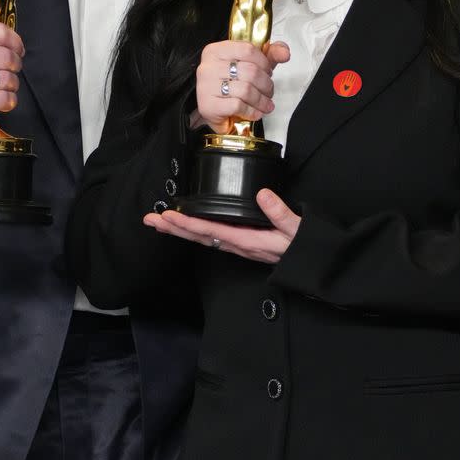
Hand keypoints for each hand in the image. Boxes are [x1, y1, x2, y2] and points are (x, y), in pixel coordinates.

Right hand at [0, 16, 24, 139]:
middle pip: (5, 55)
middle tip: (12, 69)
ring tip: (4, 85)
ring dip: (12, 84)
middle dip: (16, 64)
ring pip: (6, 78)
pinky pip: (3, 98)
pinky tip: (2, 99)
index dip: (15, 41)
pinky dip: (9, 100)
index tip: (18, 49)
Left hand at [143, 189, 300, 264]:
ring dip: (180, 231)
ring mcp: (238, 245)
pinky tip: (186, 228)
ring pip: (202, 239)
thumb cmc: (302, 248)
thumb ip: (281, 213)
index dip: (188, 223)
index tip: (170, 215)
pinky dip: (194, 231)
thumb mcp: (297, 229)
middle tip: (150, 220)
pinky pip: (212, 238)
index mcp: (248, 240)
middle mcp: (238, 245)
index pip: (211, 231)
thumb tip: (263, 195)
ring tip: (160, 223)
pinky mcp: (241, 243)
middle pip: (199, 237)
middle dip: (173, 229)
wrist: (309, 264)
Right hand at [195, 40, 289, 132]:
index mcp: (216, 51)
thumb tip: (284, 53)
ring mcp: (205, 86)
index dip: (264, 62)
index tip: (268, 72)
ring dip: (261, 100)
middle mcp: (207, 66)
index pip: (247, 49)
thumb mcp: (251, 65)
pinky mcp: (208, 105)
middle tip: (269, 92)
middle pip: (250, 71)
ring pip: (245, 90)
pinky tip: (255, 113)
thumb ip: (269, 55)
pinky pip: (237, 106)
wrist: (215, 112)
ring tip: (266, 104)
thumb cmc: (232, 86)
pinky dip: (251, 111)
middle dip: (266, 84)